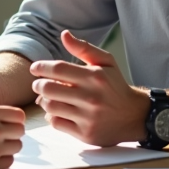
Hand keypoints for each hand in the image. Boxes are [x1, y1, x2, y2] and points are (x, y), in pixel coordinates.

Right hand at [0, 103, 25, 168]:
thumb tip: (10, 119)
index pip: (19, 115)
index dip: (15, 120)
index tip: (9, 124)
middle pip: (20, 131)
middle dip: (13, 134)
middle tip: (1, 137)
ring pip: (17, 146)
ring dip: (8, 147)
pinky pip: (9, 161)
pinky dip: (2, 160)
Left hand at [30, 30, 148, 145]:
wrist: (134, 116)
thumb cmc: (116, 86)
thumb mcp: (106, 62)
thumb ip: (83, 48)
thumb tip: (64, 35)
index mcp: (95, 77)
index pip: (58, 69)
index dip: (41, 67)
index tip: (34, 68)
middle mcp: (91, 97)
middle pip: (49, 89)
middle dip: (38, 85)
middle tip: (38, 84)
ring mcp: (88, 117)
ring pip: (50, 107)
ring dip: (43, 101)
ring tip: (46, 97)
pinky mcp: (85, 134)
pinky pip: (56, 123)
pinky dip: (51, 116)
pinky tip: (56, 111)